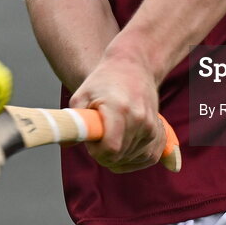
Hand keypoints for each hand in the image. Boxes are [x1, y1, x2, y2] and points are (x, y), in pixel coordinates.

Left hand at [69, 50, 166, 172]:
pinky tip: (125, 148)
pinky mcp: (158, 130)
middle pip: (120, 157)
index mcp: (120, 109)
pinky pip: (148, 157)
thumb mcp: (82, 94)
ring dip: (119, 156)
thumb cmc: (103, 80)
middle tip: (99, 137)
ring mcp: (151, 125)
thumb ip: (73, 121)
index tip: (91, 142)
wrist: (133, 66)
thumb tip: (67, 143)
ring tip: (111, 136)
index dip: (96, 152)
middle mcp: (140, 118)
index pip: (111, 149)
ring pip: (132, 159)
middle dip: (105, 154)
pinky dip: (135, 158)